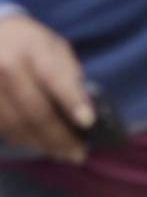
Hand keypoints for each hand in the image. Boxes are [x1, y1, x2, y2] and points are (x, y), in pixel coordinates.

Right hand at [0, 13, 93, 162]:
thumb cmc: (28, 43)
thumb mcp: (54, 47)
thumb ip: (68, 73)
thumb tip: (83, 107)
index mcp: (32, 48)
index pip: (55, 78)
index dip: (72, 102)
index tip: (88, 123)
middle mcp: (6, 67)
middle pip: (35, 111)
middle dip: (59, 137)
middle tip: (78, 153)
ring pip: (15, 126)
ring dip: (40, 144)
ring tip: (61, 152)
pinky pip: (1, 128)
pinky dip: (21, 140)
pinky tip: (37, 144)